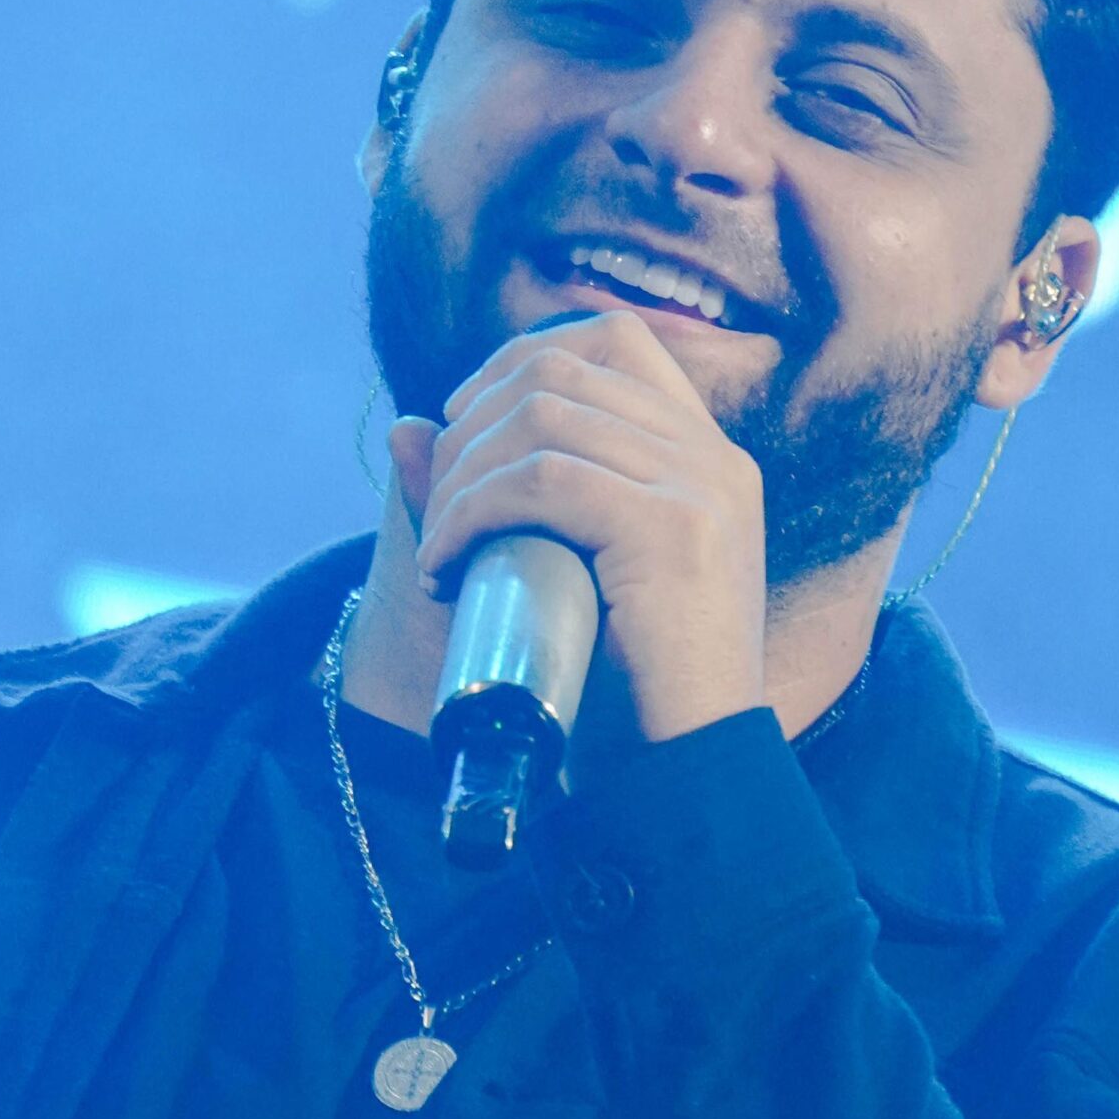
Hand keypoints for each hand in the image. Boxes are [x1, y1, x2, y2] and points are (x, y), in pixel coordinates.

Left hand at [403, 309, 768, 744]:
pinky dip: (471, 513)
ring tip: (438, 546)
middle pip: (563, 367)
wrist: (689, 780)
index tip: (465, 429)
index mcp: (709, 459)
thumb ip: (508, 497)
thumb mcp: (572, 577)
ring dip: (462, 475)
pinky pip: (541, 481)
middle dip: (472, 422)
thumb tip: (405, 425)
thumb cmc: (632, 698)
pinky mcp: (673, 532)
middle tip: (438, 504)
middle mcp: (714, 459)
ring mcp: (702, 489)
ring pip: (542, 418)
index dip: (521, 362)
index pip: (617, 338)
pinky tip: (445, 565)